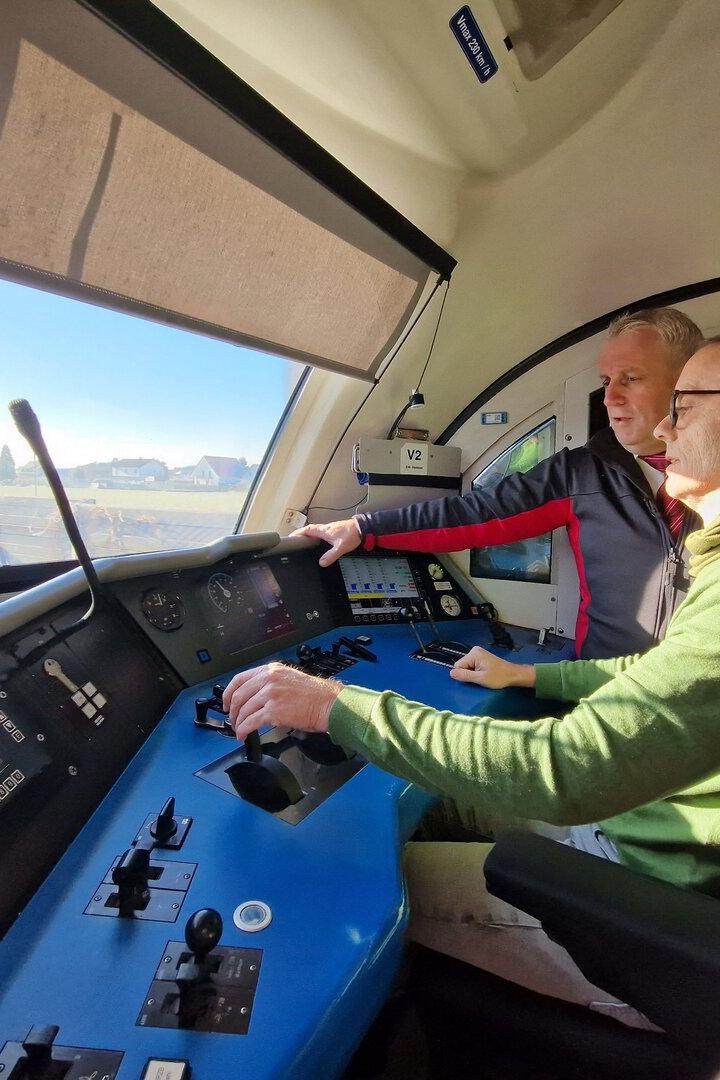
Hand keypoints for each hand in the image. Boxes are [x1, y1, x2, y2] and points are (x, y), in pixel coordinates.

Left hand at [222, 662, 342, 741]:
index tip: (226, 702)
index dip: (228, 693)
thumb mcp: (288, 679)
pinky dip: (243, 730)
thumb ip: (270, 683)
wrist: (328, 704)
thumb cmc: (314, 695)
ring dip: (238, 723)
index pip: (239, 679)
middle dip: (232, 711)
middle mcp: (268, 679)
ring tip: (239, 729)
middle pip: (238, 695)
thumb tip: (253, 697)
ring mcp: (270, 694)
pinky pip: (250, 722)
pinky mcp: (273, 711)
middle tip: (232, 719)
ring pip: (243, 710)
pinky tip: (243, 735)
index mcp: (271, 670)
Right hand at [289, 519, 361, 565]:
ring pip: (316, 531)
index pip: (307, 530)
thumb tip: (322, 563)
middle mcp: (326, 528)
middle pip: (310, 530)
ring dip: (310, 535)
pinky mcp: (335, 531)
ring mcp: (330, 529)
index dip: (298, 533)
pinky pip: (322, 533)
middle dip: (302, 534)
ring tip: (305, 542)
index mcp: (324, 530)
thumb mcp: (340, 547)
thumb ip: (331, 555)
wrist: (363, 528)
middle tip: (296, 540)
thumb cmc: (352, 534)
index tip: (291, 537)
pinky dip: (318, 537)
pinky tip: (320, 542)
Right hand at [449, 646, 534, 689]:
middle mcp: (475, 651)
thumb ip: (465, 676)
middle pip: (462, 666)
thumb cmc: (499, 677)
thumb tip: (451, 674)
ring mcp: (478, 654)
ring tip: (484, 676)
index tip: (475, 678)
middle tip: (481, 678)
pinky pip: (472, 666)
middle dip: (469, 674)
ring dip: (473, 674)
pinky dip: (477, 672)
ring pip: (467, 667)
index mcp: (474, 654)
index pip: (458, 666)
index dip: (464, 675)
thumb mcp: (480, 678)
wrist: (513, 675)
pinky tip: (485, 674)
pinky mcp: (482, 658)